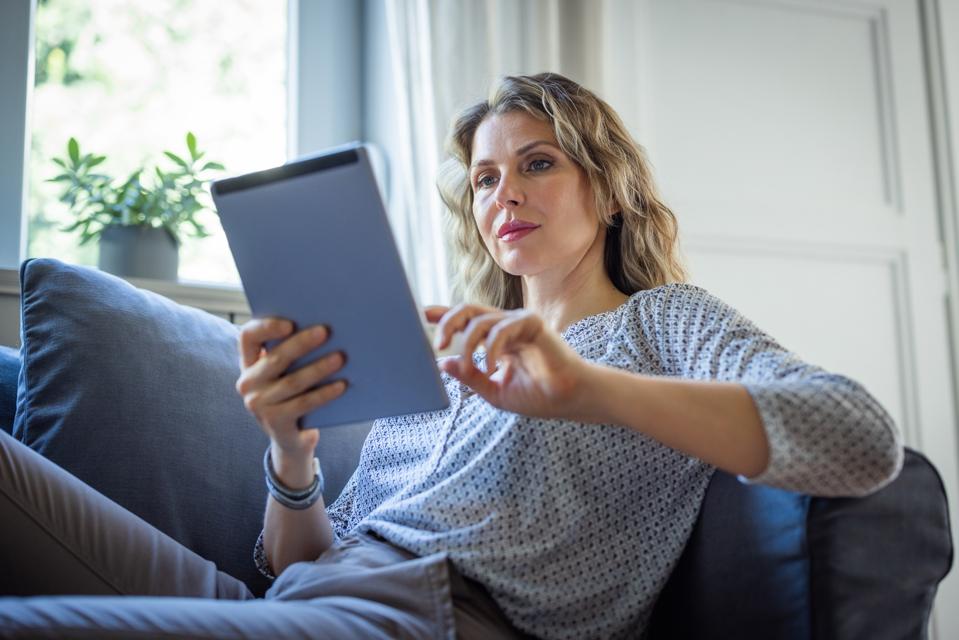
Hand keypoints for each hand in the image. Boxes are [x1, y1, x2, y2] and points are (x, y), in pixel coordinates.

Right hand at [235, 318, 347, 458]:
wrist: (291, 438)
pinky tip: (342, 385)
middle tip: (326, 331)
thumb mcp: (286, 372)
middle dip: (301, 343)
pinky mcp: (276, 425)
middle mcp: (248, 384)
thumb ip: (294, 351)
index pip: (248, 337)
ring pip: (292, 383)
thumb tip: (324, 328)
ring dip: (318, 368)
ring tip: (341, 358)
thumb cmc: (292, 393)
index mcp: (249, 362)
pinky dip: (324, 394)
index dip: (266, 327)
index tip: (290, 323)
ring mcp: (259, 406)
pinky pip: (304, 405)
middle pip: (275, 359)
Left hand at [425, 304, 591, 419]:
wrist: (568, 400)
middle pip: (468, 311)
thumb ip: (470, 376)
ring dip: (468, 344)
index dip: (443, 315)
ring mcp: (518, 323)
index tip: (420, 314)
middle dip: (447, 322)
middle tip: (437, 343)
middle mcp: (505, 327)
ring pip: (481, 320)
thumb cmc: (537, 396)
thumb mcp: (494, 390)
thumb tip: (442, 363)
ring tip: (468, 366)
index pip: (465, 321)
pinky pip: (502, 328)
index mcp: (495, 340)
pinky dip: (492, 348)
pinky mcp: (532, 324)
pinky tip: (492, 366)